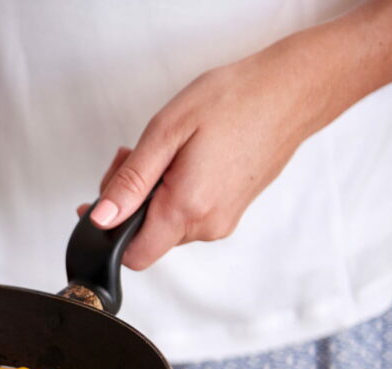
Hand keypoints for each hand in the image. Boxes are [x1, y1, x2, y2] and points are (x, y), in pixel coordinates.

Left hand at [82, 0, 391, 270]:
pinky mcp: (231, 211)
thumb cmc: (233, 101)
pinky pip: (187, 214)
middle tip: (132, 157)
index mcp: (187, 209)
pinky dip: (172, 193)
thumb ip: (130, 182)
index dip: (108, 233)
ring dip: (150, 194)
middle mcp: (207, 225)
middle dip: (127, 203)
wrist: (291, 91)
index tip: (99, 203)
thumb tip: (101, 219)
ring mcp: (222, 220)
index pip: (132, 255)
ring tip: (164, 151)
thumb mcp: (166, 133)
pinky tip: (181, 159)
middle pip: (145, 237)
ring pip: (165, 224)